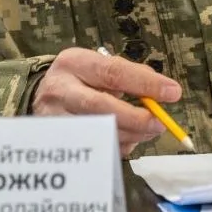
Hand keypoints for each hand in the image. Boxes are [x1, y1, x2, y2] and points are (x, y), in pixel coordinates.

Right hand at [31, 47, 181, 156]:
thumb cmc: (79, 79)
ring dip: (132, 135)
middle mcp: (60, 89)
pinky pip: (95, 148)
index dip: (144, 83)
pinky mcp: (58, 140)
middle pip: (100, 106)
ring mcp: (55, 118)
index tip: (172, 92)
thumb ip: (127, 76)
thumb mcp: (97, 66)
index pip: (112, 72)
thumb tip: (163, 92)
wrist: (39, 96)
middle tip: (159, 123)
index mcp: (74, 63)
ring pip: (99, 132)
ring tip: (149, 130)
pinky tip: (128, 138)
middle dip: (136, 117)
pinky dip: (119, 145)